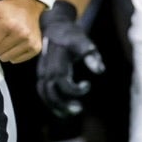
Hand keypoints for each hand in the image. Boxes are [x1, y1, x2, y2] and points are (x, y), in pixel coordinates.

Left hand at [0, 0, 44, 63]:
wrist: (27, 6)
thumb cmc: (6, 9)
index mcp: (9, 24)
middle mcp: (21, 34)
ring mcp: (30, 42)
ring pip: (6, 58)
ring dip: (2, 51)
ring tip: (4, 39)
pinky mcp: (36, 48)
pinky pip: (17, 60)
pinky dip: (12, 54)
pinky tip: (13, 44)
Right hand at [35, 0, 105, 116]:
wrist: (55, 28)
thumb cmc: (71, 35)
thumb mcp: (83, 41)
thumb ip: (91, 55)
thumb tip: (100, 71)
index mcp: (56, 61)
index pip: (61, 81)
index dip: (74, 89)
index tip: (87, 85)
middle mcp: (46, 69)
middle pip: (50, 91)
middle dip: (63, 103)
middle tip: (79, 109)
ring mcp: (41, 73)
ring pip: (44, 94)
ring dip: (56, 106)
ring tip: (70, 113)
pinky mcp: (41, 76)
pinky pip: (42, 92)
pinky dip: (50, 103)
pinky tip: (62, 110)